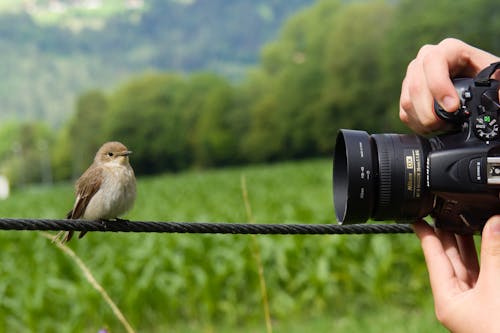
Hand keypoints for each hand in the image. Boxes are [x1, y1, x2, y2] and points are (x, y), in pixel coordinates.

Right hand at [399, 38, 499, 134]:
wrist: (475, 84)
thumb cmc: (487, 76)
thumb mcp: (497, 76)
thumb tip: (499, 97)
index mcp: (449, 49)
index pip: (433, 62)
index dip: (439, 86)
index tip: (452, 107)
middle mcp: (426, 59)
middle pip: (416, 85)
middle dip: (429, 110)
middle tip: (445, 125)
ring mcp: (413, 76)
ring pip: (407, 100)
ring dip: (423, 119)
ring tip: (441, 127)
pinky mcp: (407, 93)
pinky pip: (404, 111)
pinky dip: (417, 124)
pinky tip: (432, 127)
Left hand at [414, 218, 499, 332]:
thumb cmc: (499, 328)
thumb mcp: (496, 288)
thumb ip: (494, 254)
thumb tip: (494, 222)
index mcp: (448, 300)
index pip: (434, 260)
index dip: (426, 236)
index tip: (417, 218)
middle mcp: (459, 300)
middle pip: (451, 260)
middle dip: (449, 234)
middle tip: (444, 210)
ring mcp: (477, 302)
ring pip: (471, 265)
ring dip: (470, 242)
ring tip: (463, 218)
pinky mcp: (494, 300)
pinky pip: (488, 272)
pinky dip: (488, 256)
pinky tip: (488, 240)